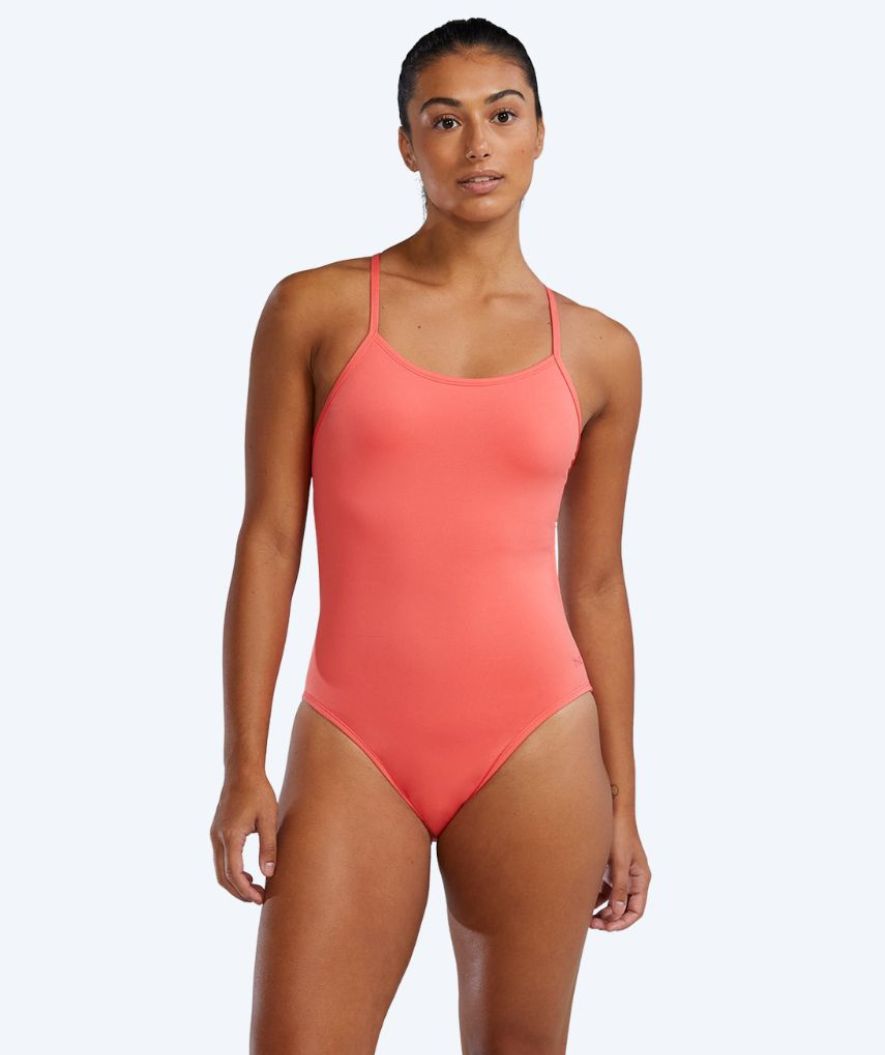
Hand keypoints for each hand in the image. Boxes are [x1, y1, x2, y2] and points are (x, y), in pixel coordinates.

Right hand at [209, 769, 277, 904]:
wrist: (242, 772)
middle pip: (223, 876)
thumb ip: (269, 847)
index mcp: (231, 836)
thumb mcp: (269, 819)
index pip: (234, 873)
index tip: (259, 900)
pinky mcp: (216, 832)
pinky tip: (248, 873)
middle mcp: (218, 838)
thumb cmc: (258, 793)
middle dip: (239, 892)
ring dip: (235, 883)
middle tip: (259, 900)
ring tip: (255, 890)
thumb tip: (269, 873)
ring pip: (220, 869)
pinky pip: (221, 859)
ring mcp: (215, 835)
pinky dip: (231, 871)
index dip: (245, 891)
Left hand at [591, 815, 650, 930]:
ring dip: (602, 910)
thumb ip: (619, 887)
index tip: (607, 928)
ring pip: (613, 901)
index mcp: (641, 879)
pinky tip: (583, 901)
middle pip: (624, 909)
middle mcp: (633, 880)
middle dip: (610, 919)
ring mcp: (621, 875)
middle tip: (592, 924)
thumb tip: (618, 913)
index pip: (636, 910)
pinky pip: (604, 890)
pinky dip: (596, 898)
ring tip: (586, 917)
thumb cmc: (619, 834)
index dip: (623, 922)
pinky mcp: (610, 869)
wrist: (612, 811)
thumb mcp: (619, 862)